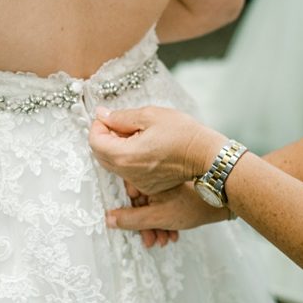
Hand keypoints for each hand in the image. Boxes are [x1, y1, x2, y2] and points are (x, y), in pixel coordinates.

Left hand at [88, 105, 226, 195]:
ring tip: (138, 135)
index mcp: (125, 155)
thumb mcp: (151, 115)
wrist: (208, 157)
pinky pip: (129, 173)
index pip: (94, 141)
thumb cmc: (184, 134)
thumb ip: (121, 116)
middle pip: (101, 155)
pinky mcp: (149, 186)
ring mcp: (139, 183)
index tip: (108, 117)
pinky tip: (148, 148)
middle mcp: (128, 173)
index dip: (98, 126)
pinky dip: (131, 159)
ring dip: (118, 149)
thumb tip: (103, 116)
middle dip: (105, 138)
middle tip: (121, 124)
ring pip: (115, 165)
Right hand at [108, 180, 229, 246]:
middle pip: (139, 201)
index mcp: (147, 176)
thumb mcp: (157, 217)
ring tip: (163, 240)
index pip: (126, 191)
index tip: (132, 227)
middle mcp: (155, 175)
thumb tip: (108, 220)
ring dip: (155, 225)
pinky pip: (164, 203)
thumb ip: (131, 220)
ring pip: (152, 204)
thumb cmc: (192, 206)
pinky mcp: (177, 190)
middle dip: (143, 224)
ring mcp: (167, 182)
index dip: (126, 212)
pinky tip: (172, 233)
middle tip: (149, 240)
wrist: (222, 202)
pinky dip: (165, 219)